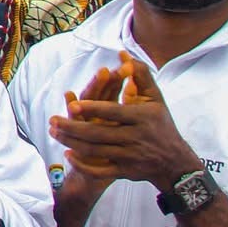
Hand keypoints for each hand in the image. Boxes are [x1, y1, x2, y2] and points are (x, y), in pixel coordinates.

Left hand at [48, 55, 201, 193]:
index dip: (93, 108)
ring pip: (95, 151)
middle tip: (52, 120)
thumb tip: (123, 54)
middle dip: (72, 127)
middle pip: (98, 134)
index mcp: (141, 118)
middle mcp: (135, 138)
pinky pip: (101, 171)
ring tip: (53, 132)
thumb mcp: (155, 97)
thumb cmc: (161, 124)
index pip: (113, 112)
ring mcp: (129, 157)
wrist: (175, 162)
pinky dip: (84, 165)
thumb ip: (140, 74)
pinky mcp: (125, 172)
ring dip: (71, 142)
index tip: (72, 104)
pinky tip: (68, 154)